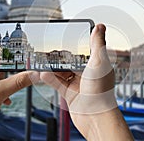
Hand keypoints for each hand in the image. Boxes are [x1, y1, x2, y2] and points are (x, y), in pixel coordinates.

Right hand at [40, 24, 133, 139]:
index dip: (77, 43)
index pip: (86, 50)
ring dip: (53, 67)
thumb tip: (100, 26)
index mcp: (97, 65)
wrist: (95, 117)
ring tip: (43, 60)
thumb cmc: (101, 91)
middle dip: (61, 56)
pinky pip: (58, 83)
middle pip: (72, 61)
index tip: (67, 36)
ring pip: (63, 72)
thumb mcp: (99, 62)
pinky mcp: (71, 94)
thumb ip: (97, 44)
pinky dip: (50, 78)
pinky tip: (42, 73)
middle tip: (50, 49)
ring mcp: (79, 84)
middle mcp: (88, 74)